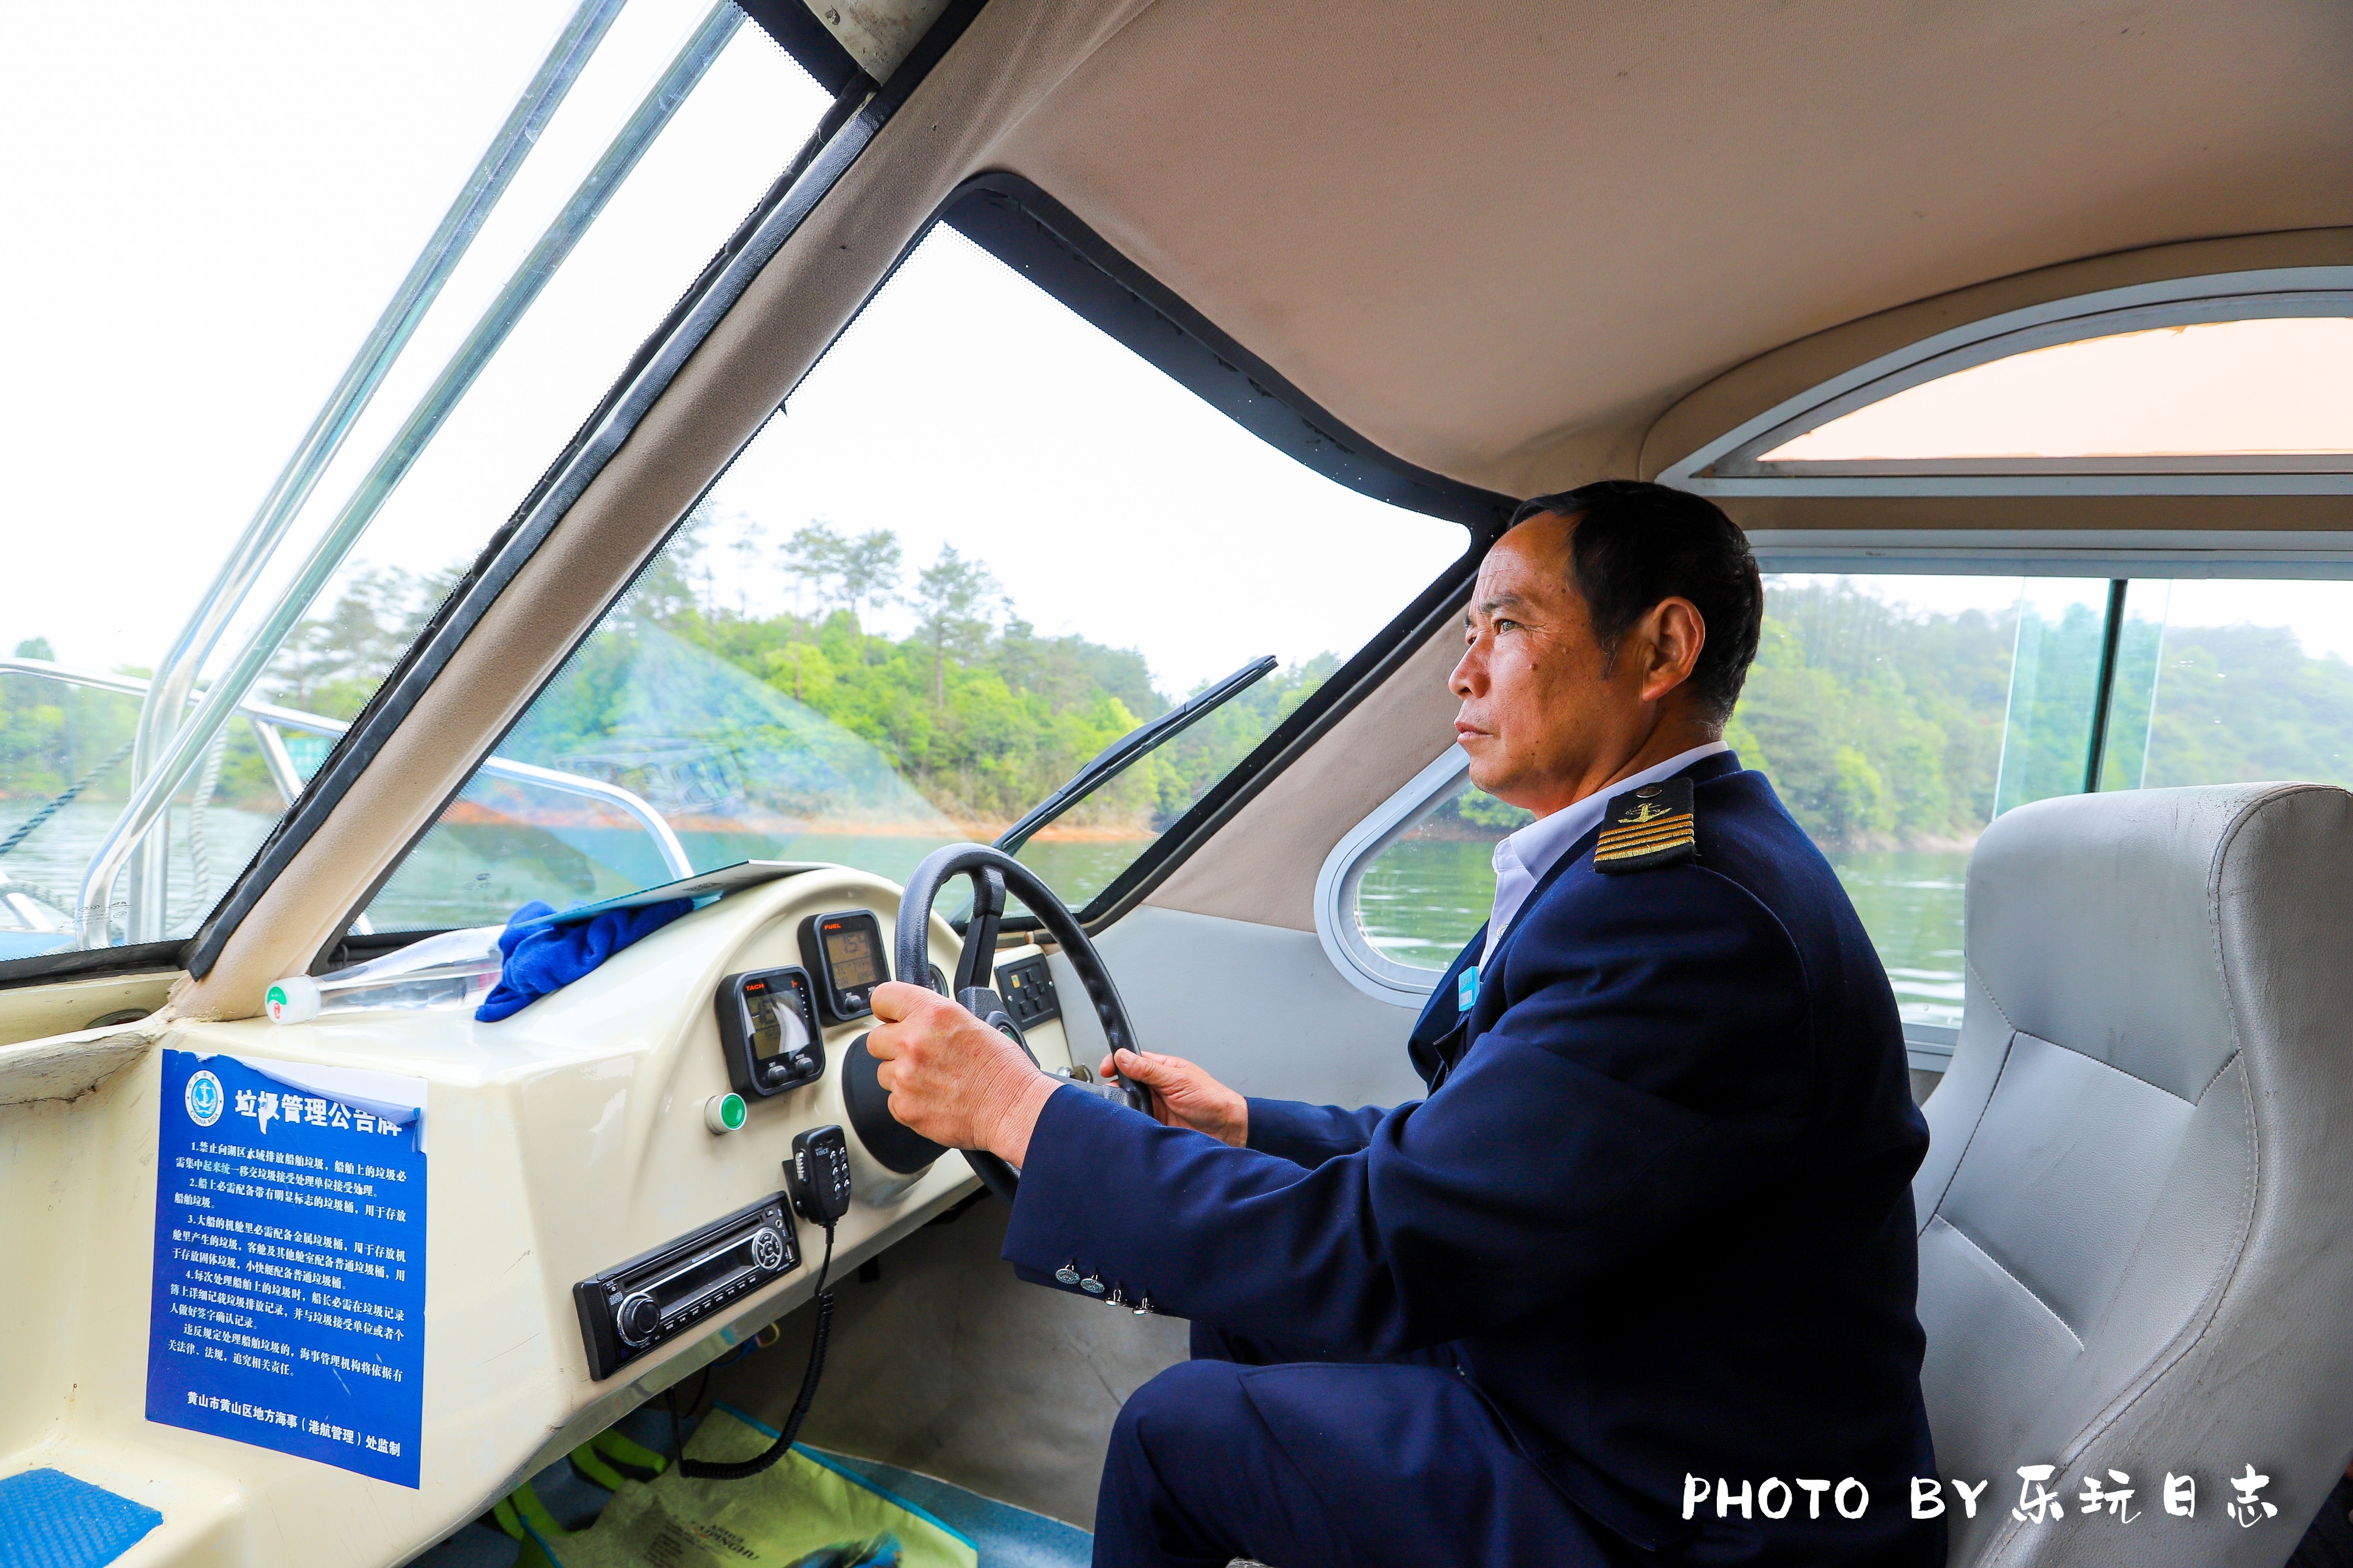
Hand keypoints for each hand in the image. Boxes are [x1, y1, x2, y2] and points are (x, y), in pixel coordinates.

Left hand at [866, 982, 1057, 1166]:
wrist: (1011, 1107)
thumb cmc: (1002, 1069)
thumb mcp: (971, 1023)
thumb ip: (934, 1019)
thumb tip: (916, 1021)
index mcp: (932, 1014)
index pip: (883, 997)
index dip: (886, 1008)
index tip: (889, 1016)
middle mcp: (914, 1042)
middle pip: (875, 1039)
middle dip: (892, 1046)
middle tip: (918, 1055)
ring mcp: (905, 1076)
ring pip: (884, 1072)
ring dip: (902, 1076)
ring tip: (934, 1080)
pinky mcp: (904, 1107)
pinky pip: (893, 1100)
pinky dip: (909, 1101)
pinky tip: (934, 1098)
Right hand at [1100, 1048, 1247, 1147]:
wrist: (1227, 1129)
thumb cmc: (1212, 1099)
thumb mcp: (1178, 1079)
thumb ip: (1149, 1069)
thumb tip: (1124, 1056)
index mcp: (1163, 1069)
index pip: (1133, 1060)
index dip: (1117, 1062)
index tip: (1106, 1069)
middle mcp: (1157, 1087)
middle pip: (1127, 1083)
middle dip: (1116, 1086)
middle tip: (1111, 1091)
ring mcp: (1156, 1106)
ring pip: (1129, 1102)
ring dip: (1123, 1104)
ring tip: (1119, 1107)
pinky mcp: (1156, 1124)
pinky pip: (1136, 1121)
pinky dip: (1131, 1122)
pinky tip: (1129, 1123)